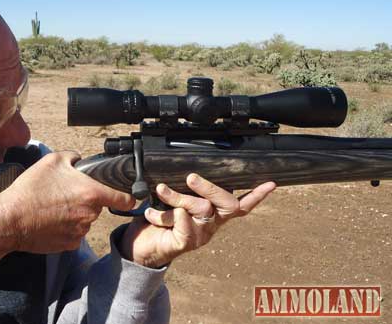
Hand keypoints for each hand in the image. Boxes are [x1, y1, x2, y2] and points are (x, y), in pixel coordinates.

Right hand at [0, 151, 134, 287]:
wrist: (9, 220)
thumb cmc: (30, 190)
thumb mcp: (52, 160)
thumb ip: (75, 157)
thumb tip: (83, 162)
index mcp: (92, 193)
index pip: (125, 199)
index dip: (128, 196)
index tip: (127, 195)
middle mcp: (90, 215)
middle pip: (98, 206)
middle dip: (87, 200)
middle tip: (65, 194)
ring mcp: (81, 232)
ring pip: (85, 219)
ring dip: (75, 214)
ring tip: (53, 207)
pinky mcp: (70, 245)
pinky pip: (74, 233)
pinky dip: (66, 227)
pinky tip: (50, 220)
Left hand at [120, 174, 275, 267]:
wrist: (140, 246)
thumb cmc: (159, 219)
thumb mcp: (174, 199)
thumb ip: (185, 188)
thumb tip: (188, 167)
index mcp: (213, 213)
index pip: (240, 205)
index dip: (257, 195)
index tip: (272, 183)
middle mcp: (211, 224)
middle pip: (226, 203)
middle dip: (210, 187)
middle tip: (191, 176)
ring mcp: (200, 235)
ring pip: (200, 208)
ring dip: (177, 196)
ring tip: (160, 189)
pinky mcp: (184, 244)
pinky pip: (183, 225)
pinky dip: (166, 214)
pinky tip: (151, 213)